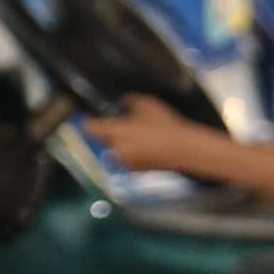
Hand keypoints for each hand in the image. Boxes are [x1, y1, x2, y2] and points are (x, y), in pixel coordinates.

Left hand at [84, 93, 205, 173]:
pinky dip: (131, 154)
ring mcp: (126, 163)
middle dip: (107, 133)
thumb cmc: (166, 126)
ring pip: (114, 151)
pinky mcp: (137, 171)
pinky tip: (145, 147)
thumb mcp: (148, 105)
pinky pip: (127, 160)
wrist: (186, 151)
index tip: (91, 116)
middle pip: (101, 140)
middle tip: (119, 125)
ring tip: (135, 136)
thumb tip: (124, 102)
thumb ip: (130, 101)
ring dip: (119, 144)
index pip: (89, 127)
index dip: (88, 121)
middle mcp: (116, 149)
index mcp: (115, 132)